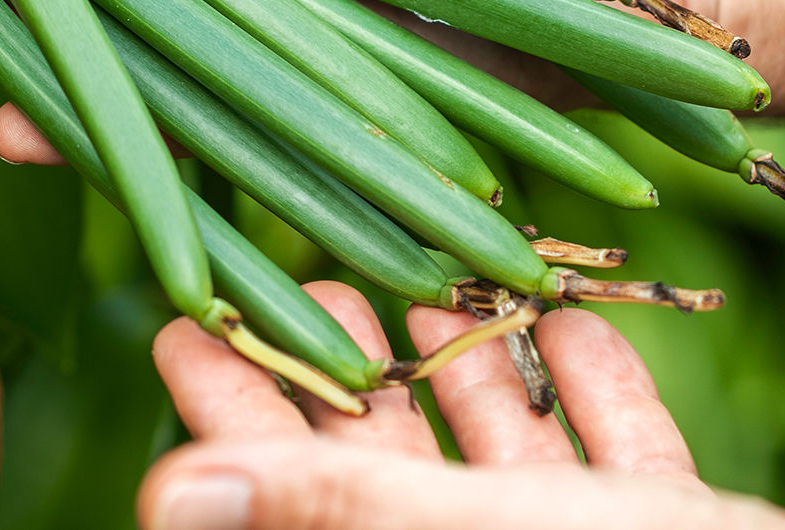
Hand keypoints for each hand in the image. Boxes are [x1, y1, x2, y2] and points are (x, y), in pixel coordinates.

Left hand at [140, 281, 784, 529]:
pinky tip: (578, 325)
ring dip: (468, 366)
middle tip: (316, 277)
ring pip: (498, 456)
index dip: (231, 401)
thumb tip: (167, 492)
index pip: (284, 482)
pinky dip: (595, 393)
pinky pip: (617, 462)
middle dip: (349, 365)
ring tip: (427, 285)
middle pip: (382, 459)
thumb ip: (328, 511)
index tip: (182, 316)